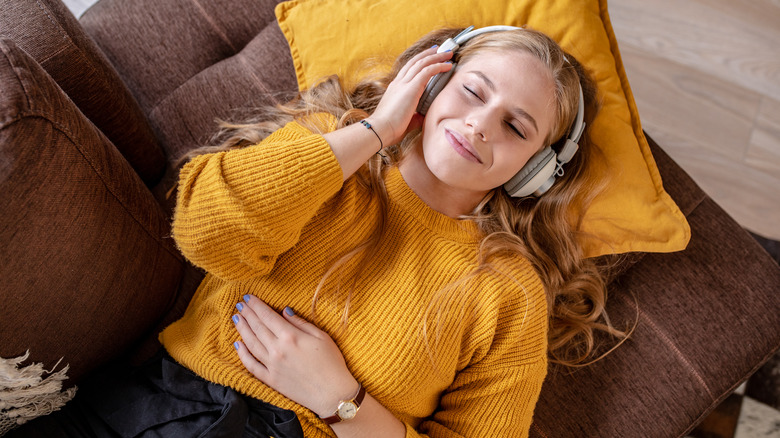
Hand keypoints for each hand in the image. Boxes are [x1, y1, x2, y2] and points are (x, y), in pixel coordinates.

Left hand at [232, 295, 357, 417]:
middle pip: (257, 327)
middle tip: (240, 304)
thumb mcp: (322, 336)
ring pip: (251, 343)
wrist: (332, 394)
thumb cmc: (332, 363)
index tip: (248, 297)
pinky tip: (237, 345)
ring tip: (236, 318)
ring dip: (242, 329)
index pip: (268, 316)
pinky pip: (251, 365)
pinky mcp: (271, 379)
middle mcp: (278, 350)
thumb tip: (284, 311)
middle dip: (247, 313)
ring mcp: (272, 365)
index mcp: (291, 336)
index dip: (256, 305)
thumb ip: (301, 323)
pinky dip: (242, 354)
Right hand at [369, 46, 452, 145]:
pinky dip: (438, 66)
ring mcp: (404, 84)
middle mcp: (399, 83)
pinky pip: (427, 71)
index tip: (428, 57)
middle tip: (438, 49)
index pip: (407, 70)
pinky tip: (448, 66)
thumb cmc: (389, 129)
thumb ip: (415, 116)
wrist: (380, 130)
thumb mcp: (405, 120)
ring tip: (448, 53)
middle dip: (428, 54)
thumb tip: (422, 116)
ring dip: (436, 57)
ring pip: (422, 63)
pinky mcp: (411, 88)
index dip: (418, 62)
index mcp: (395, 89)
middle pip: (415, 62)